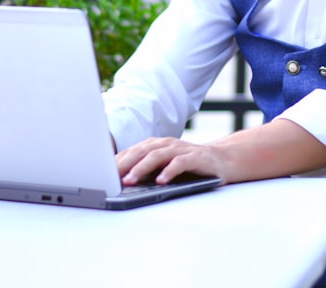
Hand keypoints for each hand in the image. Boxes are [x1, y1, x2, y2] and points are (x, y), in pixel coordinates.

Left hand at [115, 137, 229, 186]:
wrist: (222, 160)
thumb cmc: (189, 165)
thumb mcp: (165, 166)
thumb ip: (148, 169)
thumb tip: (121, 181)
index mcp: (156, 145)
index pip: (132, 151)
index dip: (117, 161)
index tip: (102, 173)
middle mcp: (167, 144)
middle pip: (142, 151)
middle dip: (125, 164)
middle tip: (111, 177)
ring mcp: (181, 149)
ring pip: (158, 155)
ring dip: (142, 167)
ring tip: (131, 180)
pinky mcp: (196, 158)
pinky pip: (180, 163)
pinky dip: (169, 171)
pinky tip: (160, 181)